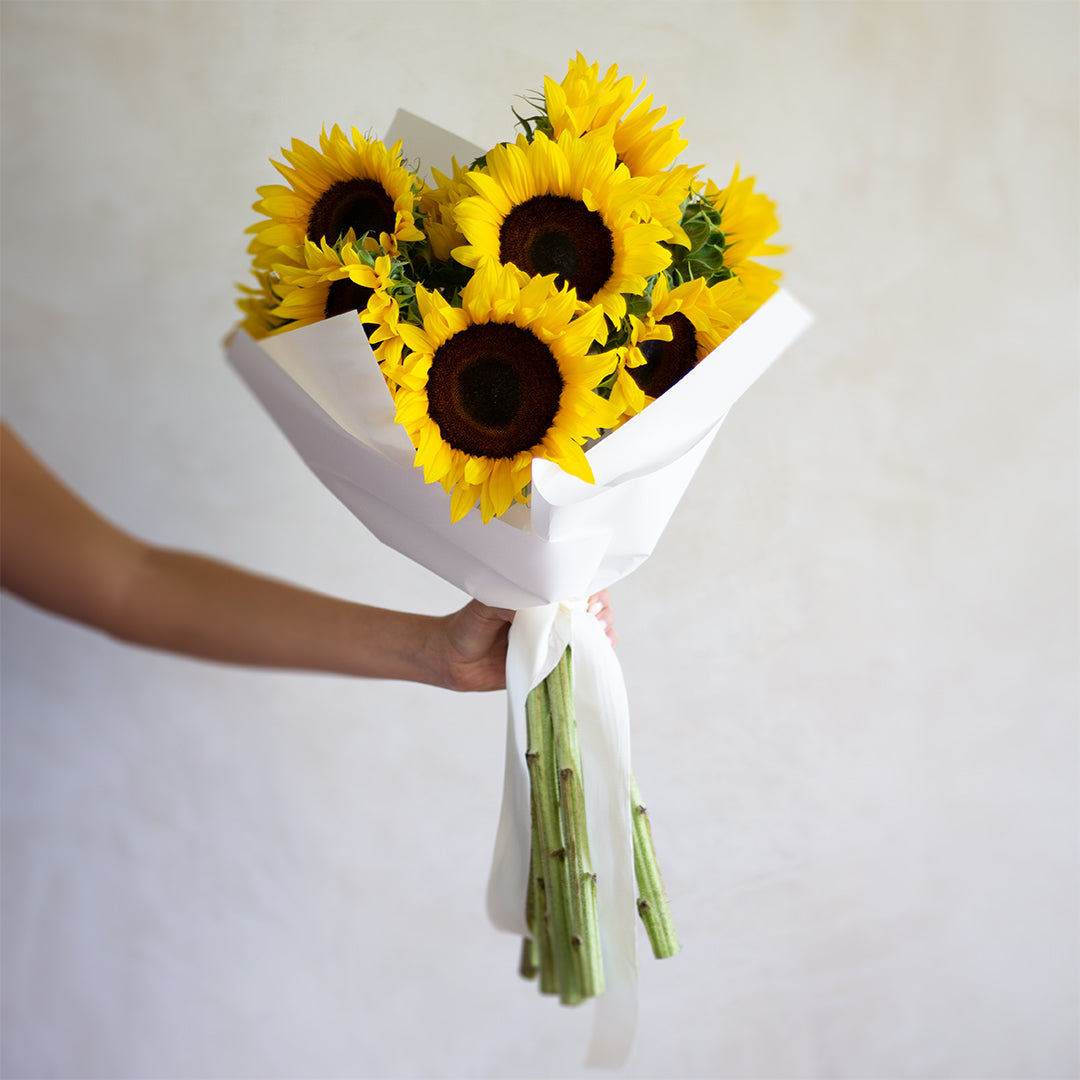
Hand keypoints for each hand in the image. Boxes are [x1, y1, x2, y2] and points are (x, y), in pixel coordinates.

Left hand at [434, 590, 616, 692]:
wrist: (452, 660)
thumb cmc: (468, 625)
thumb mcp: (485, 605)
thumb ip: (508, 601)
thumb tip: (536, 603)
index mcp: (538, 597)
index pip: (576, 586)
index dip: (592, 589)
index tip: (591, 598)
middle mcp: (551, 617)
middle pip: (592, 609)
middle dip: (602, 611)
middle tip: (595, 617)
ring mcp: (554, 641)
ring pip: (593, 633)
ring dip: (603, 632)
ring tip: (599, 634)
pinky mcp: (551, 665)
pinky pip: (581, 659)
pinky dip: (597, 655)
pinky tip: (599, 652)